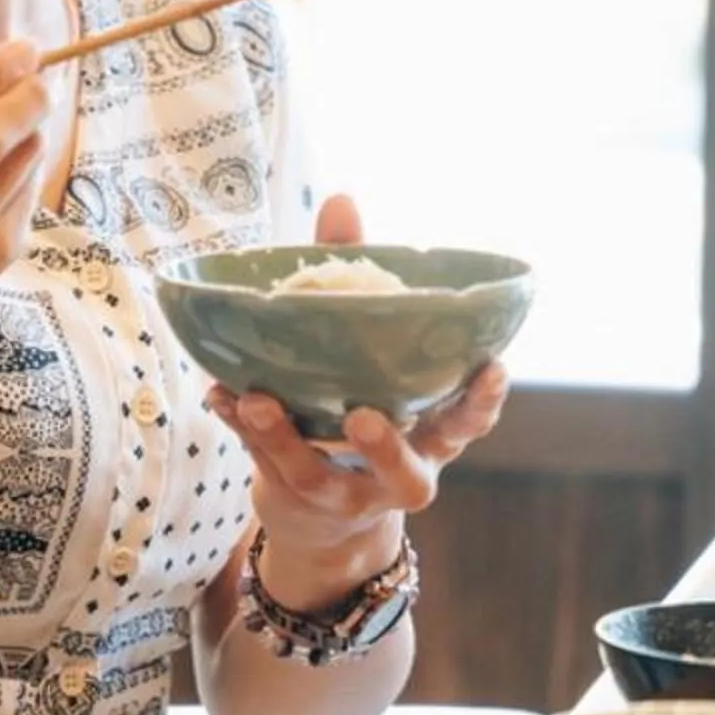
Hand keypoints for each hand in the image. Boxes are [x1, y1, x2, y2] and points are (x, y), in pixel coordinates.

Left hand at [203, 194, 511, 578]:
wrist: (322, 514)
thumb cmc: (356, 404)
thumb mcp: (368, 352)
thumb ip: (357, 280)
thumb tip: (342, 199)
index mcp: (429, 435)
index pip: (468, 423)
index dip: (483, 401)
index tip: (493, 367)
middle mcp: (396, 474)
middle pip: (405, 474)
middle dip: (385, 448)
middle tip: (363, 416)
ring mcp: (344, 495)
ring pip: (317, 477)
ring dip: (285, 439)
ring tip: (257, 400)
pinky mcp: (295, 501)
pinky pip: (264, 466)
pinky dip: (242, 429)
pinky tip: (221, 394)